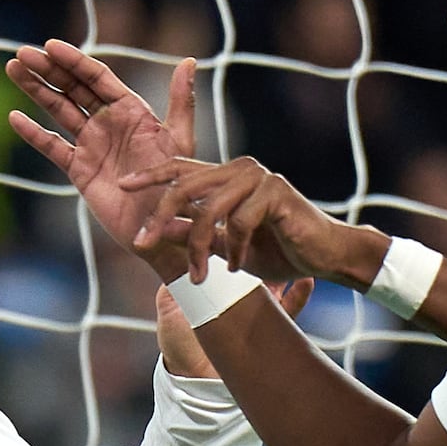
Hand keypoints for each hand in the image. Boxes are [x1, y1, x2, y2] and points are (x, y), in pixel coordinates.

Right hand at [9, 42, 201, 252]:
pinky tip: (15, 117)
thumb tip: (189, 60)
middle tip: (22, 53)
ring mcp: (92, 144)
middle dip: (48, 69)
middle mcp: (109, 122)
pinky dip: (34, 134)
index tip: (50, 46)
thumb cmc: (177, 186)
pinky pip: (53, 147)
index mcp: (131, 110)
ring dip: (36, 90)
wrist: (162, 229)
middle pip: (73, 88)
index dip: (73, 61)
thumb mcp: (179, 141)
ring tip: (13, 68)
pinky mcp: (79, 169)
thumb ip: (180, 102)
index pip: (97, 78)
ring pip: (59, 110)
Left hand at [137, 158, 347, 286]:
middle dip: (159, 216)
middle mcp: (240, 169)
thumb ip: (196, 235)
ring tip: (200, 277)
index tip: (123, 186)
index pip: (181, 168)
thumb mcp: (226, 247)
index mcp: (227, 177)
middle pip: (185, 186)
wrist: (324, 256)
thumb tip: (159, 230)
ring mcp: (258, 177)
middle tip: (142, 243)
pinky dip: (235, 251)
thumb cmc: (278, 250)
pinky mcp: (275, 192)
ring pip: (209, 210)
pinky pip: (239, 223)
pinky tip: (240, 268)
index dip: (151, 174)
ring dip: (199, 248)